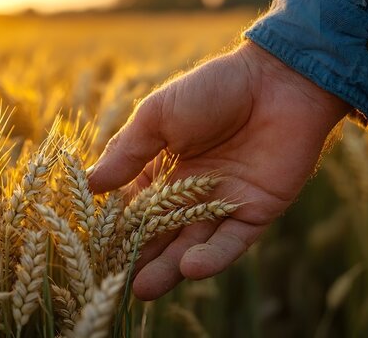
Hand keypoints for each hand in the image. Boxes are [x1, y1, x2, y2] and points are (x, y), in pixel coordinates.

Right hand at [87, 41, 351, 299]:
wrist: (278, 78)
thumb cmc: (212, 88)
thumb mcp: (157, 116)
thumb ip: (127, 152)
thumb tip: (88, 185)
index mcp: (163, 168)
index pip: (135, 207)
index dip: (117, 229)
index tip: (95, 252)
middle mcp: (190, 192)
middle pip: (161, 233)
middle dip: (140, 258)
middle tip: (117, 284)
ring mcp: (222, 205)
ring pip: (192, 245)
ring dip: (169, 267)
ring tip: (143, 289)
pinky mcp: (255, 212)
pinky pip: (231, 240)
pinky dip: (212, 256)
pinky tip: (190, 268)